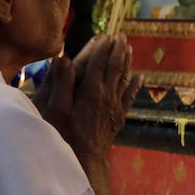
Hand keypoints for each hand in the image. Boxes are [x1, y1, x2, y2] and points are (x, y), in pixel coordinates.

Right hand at [33, 35, 142, 157]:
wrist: (84, 159)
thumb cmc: (63, 134)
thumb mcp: (55, 108)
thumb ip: (60, 83)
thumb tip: (64, 58)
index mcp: (91, 90)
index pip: (98, 63)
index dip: (102, 48)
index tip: (105, 35)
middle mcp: (107, 95)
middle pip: (114, 67)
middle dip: (117, 50)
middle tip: (120, 35)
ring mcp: (115, 106)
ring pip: (124, 78)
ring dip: (126, 61)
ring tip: (128, 48)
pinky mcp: (119, 117)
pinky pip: (130, 96)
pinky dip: (135, 85)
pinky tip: (139, 77)